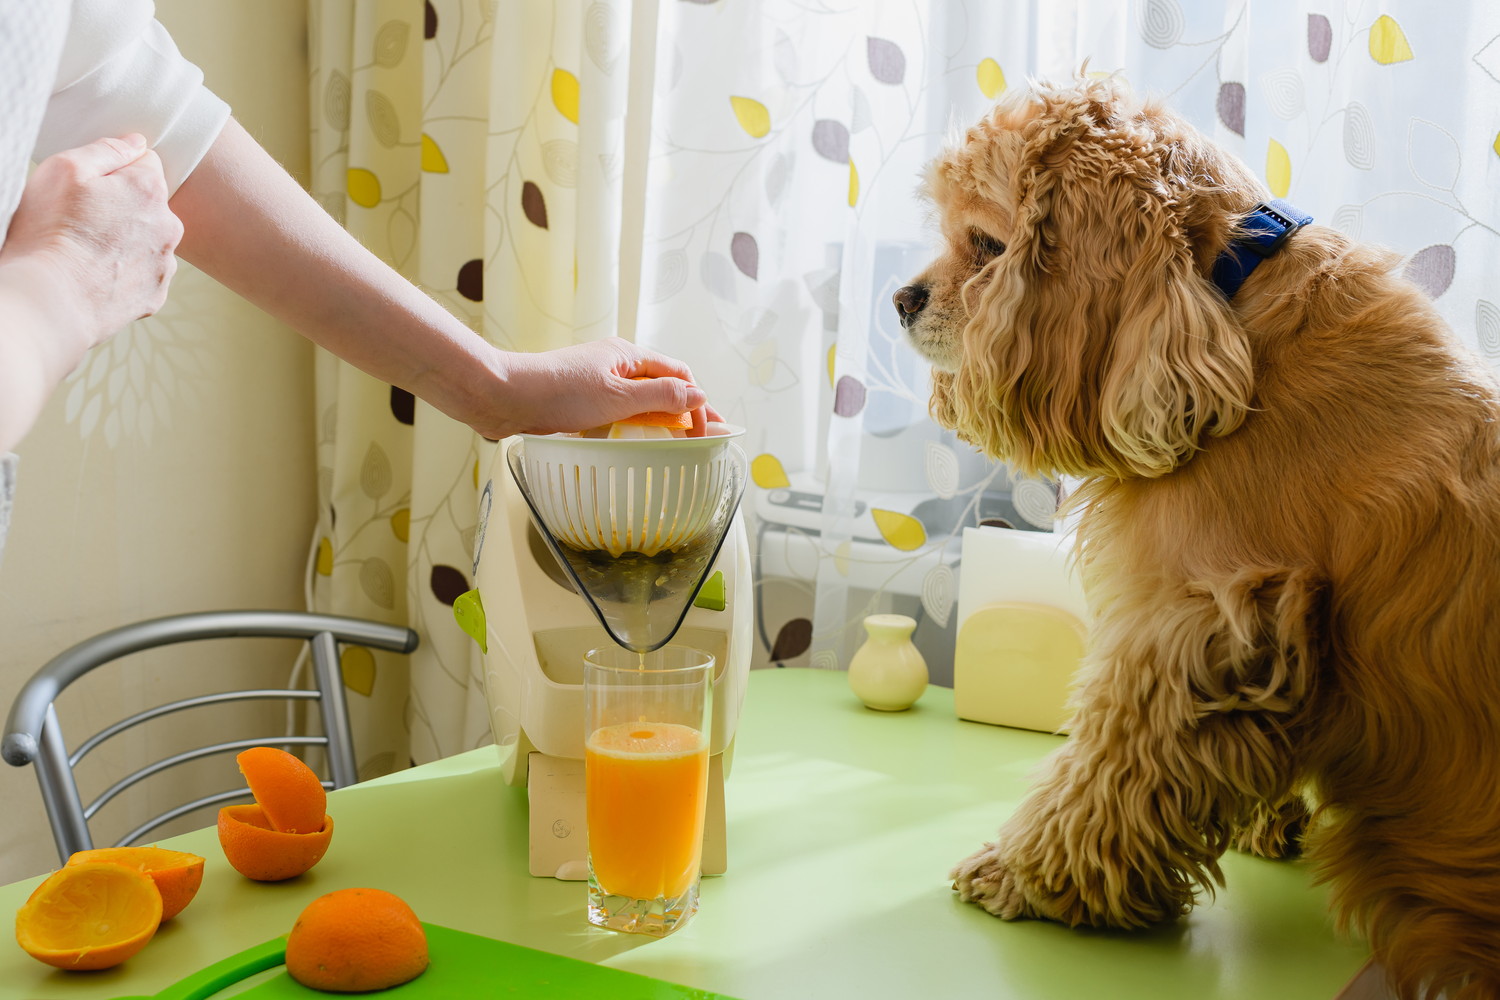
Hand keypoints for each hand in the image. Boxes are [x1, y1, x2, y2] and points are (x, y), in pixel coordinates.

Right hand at [0, 134, 182, 348]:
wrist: (52, 301)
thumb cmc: (51, 231)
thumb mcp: (65, 170)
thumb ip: (106, 150)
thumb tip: (136, 143)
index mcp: (149, 190)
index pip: (145, 162)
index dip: (116, 169)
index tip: (91, 184)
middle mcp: (169, 227)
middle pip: (149, 203)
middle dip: (123, 205)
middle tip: (84, 219)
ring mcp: (165, 265)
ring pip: (148, 240)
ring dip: (127, 240)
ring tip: (88, 251)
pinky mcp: (155, 295)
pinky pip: (143, 274)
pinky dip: (125, 273)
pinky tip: (97, 275)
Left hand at [487, 338, 715, 437]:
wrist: (504, 396)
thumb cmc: (558, 392)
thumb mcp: (617, 396)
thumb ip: (660, 396)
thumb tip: (699, 396)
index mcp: (628, 355)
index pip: (678, 374)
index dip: (697, 401)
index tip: (705, 431)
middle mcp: (615, 364)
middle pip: (662, 384)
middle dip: (685, 409)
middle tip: (703, 436)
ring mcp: (597, 381)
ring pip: (640, 398)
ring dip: (661, 416)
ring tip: (677, 440)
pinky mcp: (580, 399)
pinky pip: (619, 409)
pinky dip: (636, 422)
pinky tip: (637, 438)